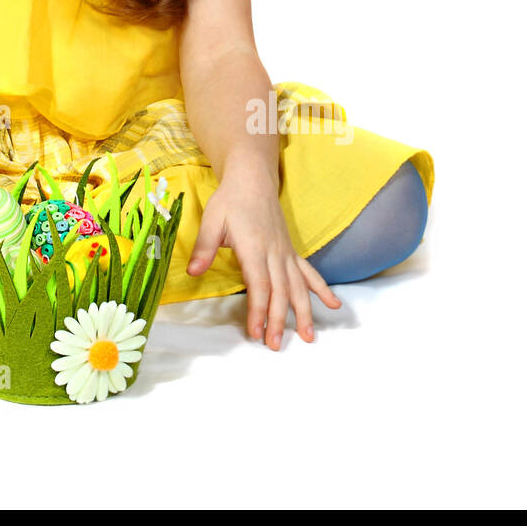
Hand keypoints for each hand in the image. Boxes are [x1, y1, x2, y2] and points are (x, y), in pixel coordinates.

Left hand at [186, 163, 341, 349]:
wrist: (253, 180)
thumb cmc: (230, 200)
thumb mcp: (211, 220)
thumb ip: (204, 247)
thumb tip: (193, 272)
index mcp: (254, 246)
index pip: (259, 284)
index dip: (258, 309)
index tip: (255, 332)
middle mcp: (274, 252)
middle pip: (280, 291)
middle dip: (278, 320)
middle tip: (274, 345)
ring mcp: (285, 252)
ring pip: (298, 286)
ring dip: (303, 312)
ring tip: (308, 337)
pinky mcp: (290, 251)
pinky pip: (308, 272)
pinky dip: (321, 289)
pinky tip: (333, 305)